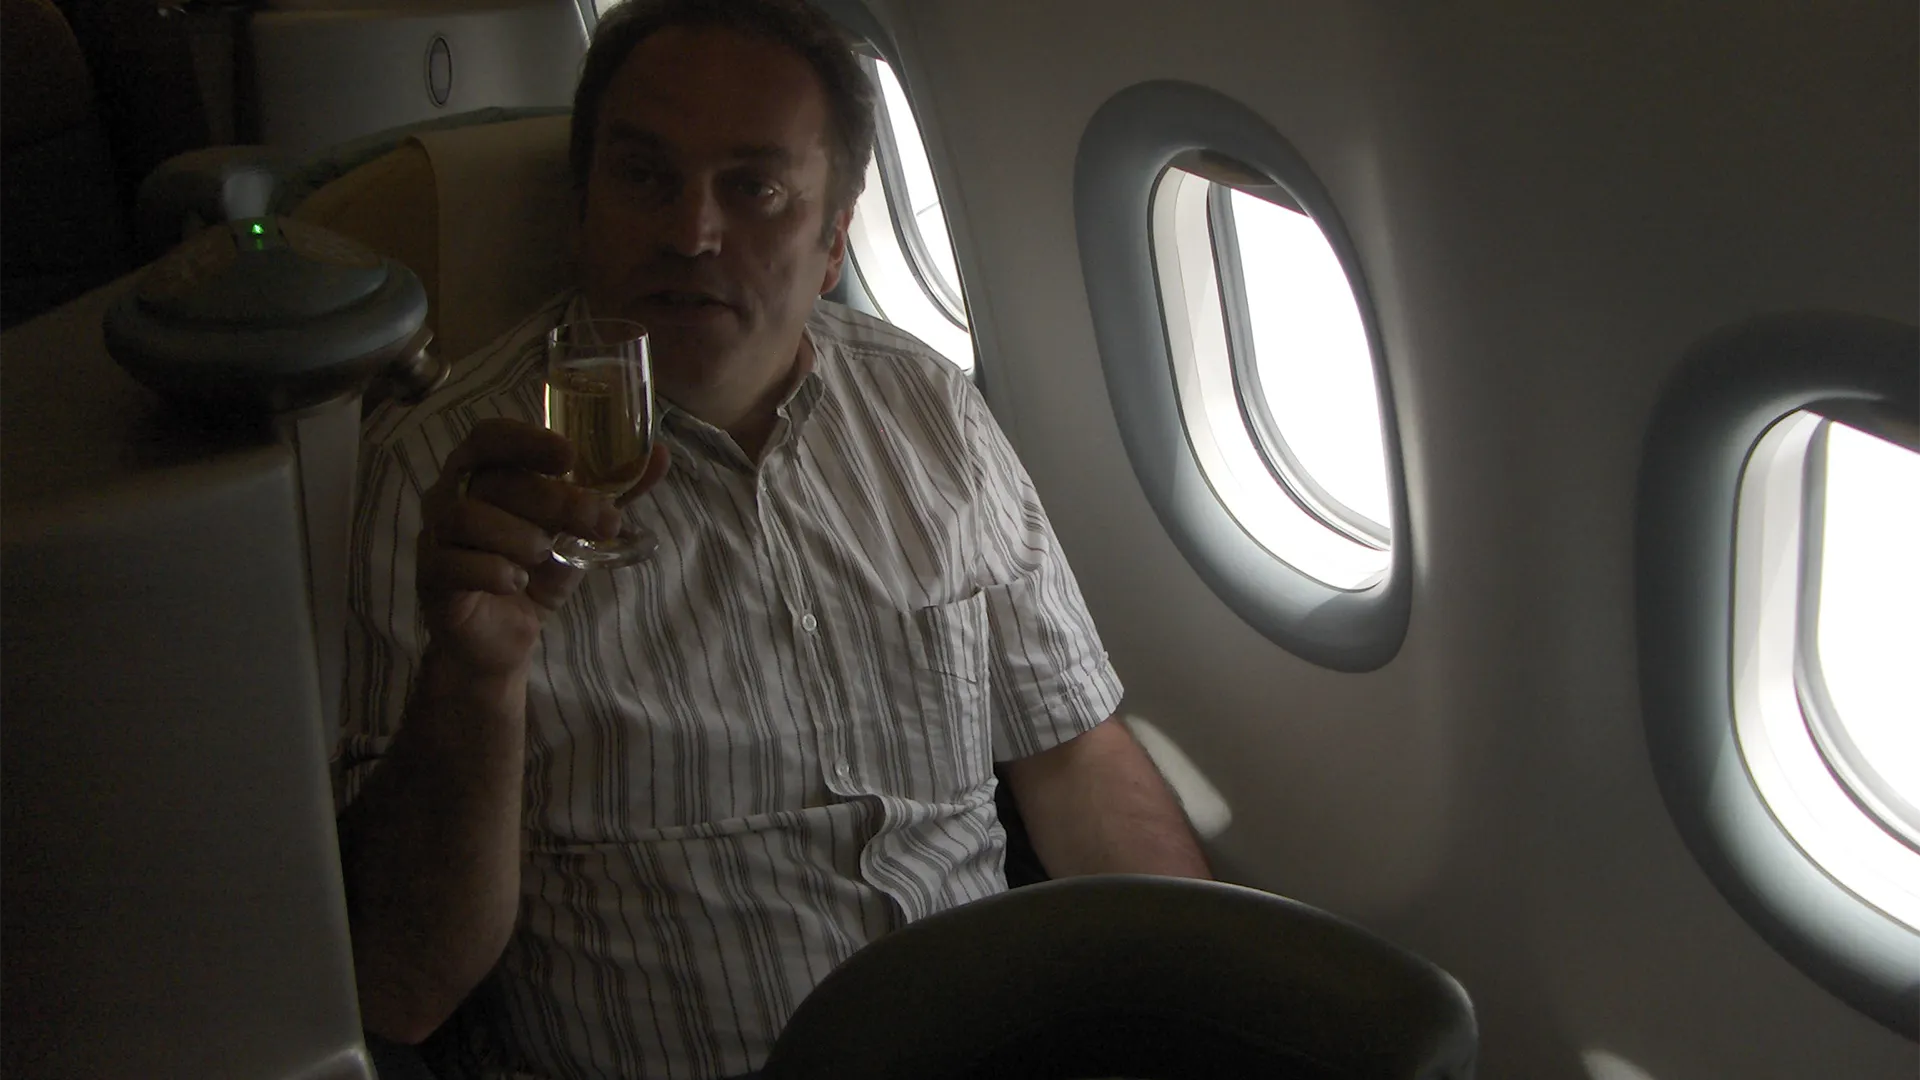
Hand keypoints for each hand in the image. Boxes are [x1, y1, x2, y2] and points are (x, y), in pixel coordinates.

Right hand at [416, 418, 670, 677]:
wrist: (503, 640)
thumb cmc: (535, 572)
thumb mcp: (580, 532)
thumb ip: (614, 494)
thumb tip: (660, 455)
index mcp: (484, 474)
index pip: (491, 436)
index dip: (527, 439)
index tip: (569, 455)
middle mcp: (451, 496)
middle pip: (493, 479)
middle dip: (553, 499)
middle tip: (599, 521)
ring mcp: (435, 537)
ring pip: (464, 516)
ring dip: (517, 535)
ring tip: (544, 555)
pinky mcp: (431, 578)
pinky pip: (451, 562)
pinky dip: (491, 570)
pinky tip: (516, 582)